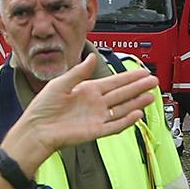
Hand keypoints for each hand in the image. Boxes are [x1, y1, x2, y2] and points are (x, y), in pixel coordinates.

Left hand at [13, 54, 157, 160]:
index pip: (114, 81)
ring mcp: (96, 117)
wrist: (37, 129)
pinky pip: (115, 125)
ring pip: (122, 109)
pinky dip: (126, 120)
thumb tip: (92, 57)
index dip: (129, 77)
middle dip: (138, 87)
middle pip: (122, 93)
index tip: (142, 72)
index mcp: (87, 90)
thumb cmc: (43, 108)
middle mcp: (94, 103)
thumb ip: (79, 72)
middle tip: (153, 81)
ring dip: (136, 102)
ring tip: (150, 96)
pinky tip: (137, 113)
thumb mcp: (60, 83)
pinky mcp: (95, 131)